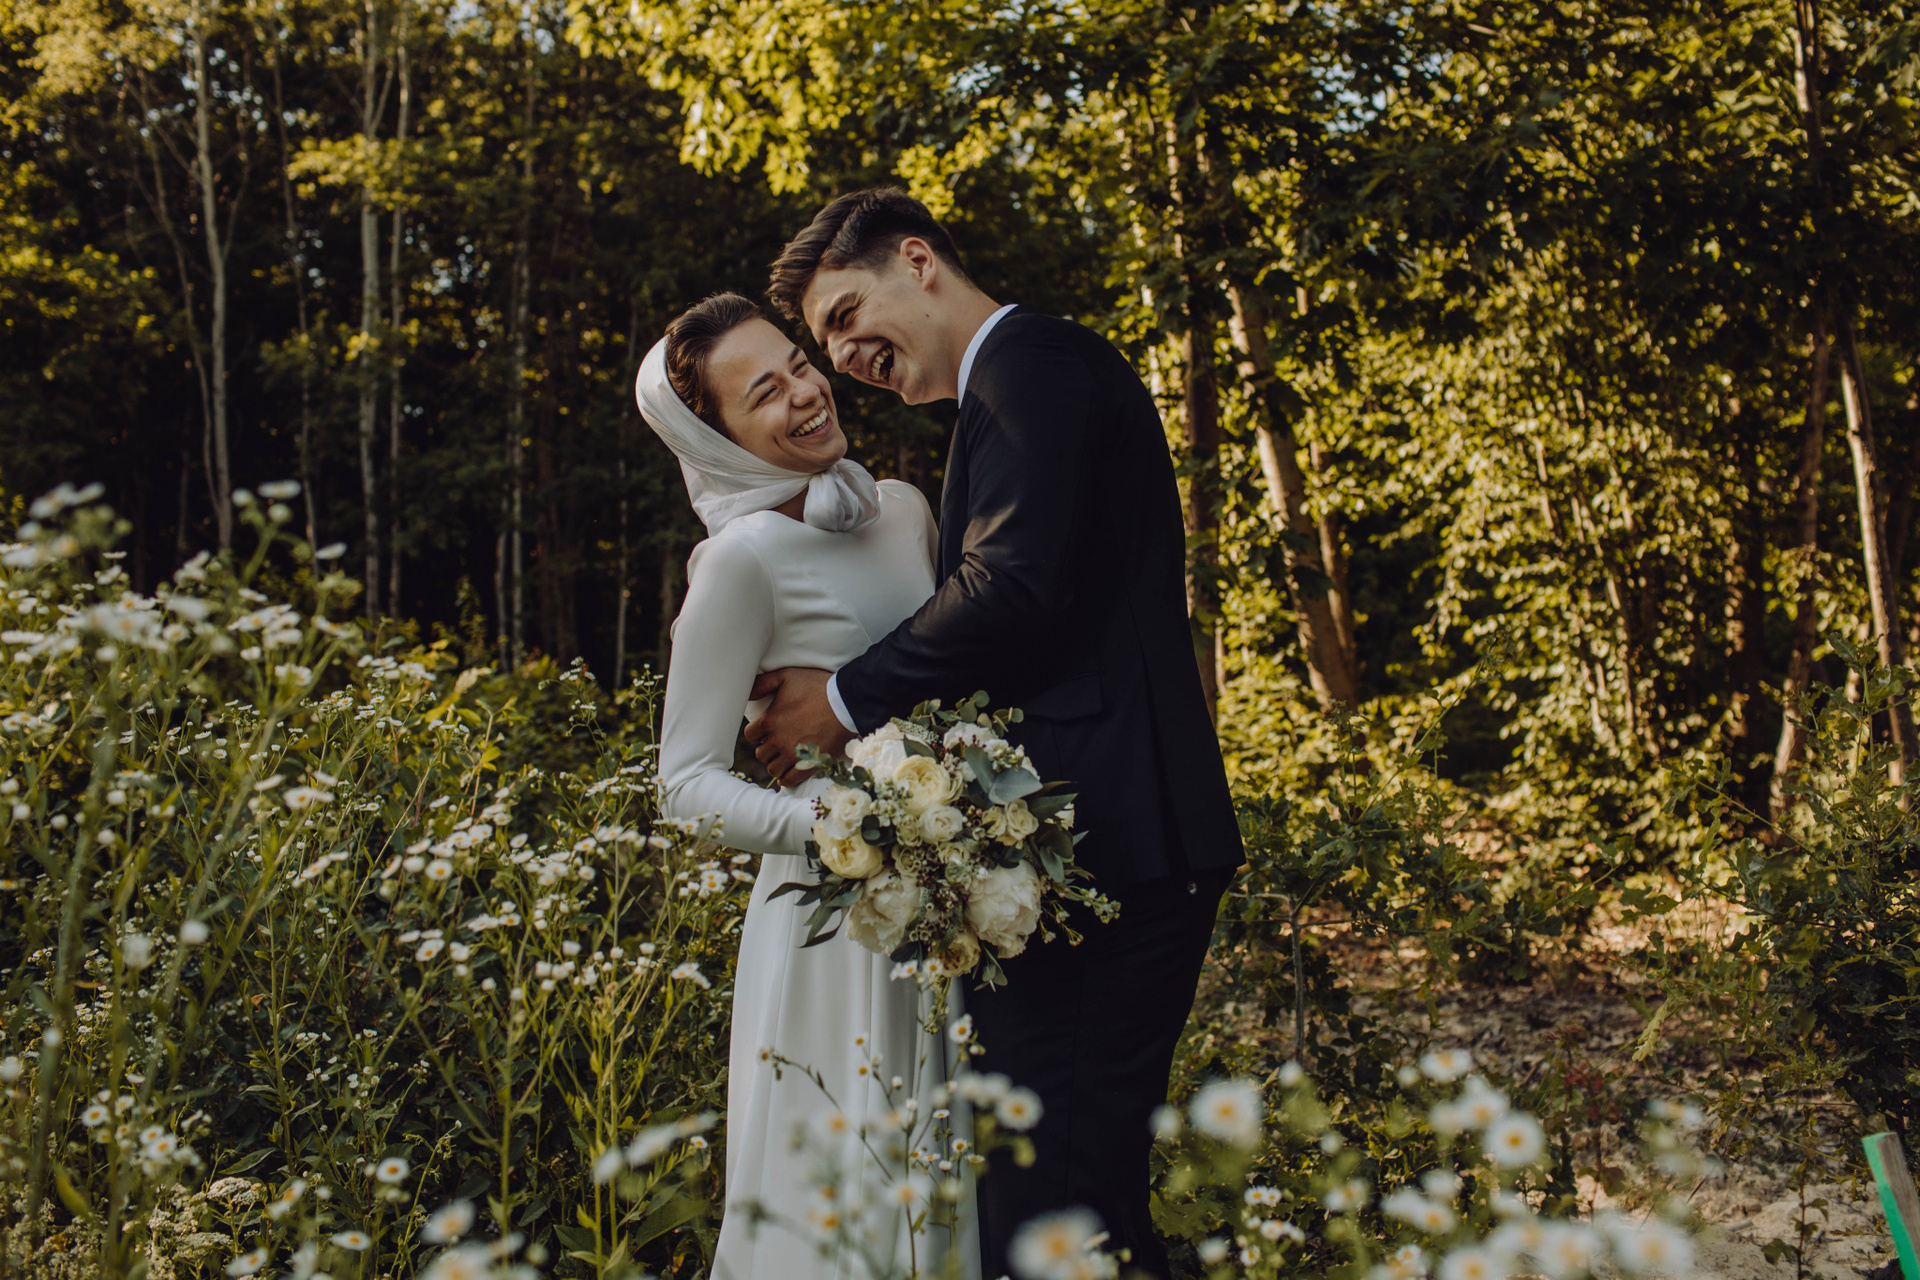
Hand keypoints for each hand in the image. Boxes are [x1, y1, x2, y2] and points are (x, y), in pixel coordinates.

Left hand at [743, 667, 852, 783]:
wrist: (847, 702)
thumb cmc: (817, 687)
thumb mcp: (787, 676)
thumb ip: (763, 683)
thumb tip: (746, 694)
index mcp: (770, 720)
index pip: (750, 735)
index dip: (757, 733)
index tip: (766, 732)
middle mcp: (778, 740)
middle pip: (761, 754)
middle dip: (768, 749)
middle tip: (778, 744)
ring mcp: (793, 754)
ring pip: (773, 769)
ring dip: (777, 764)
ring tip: (784, 757)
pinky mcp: (809, 764)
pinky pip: (789, 780)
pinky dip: (786, 778)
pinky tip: (790, 772)